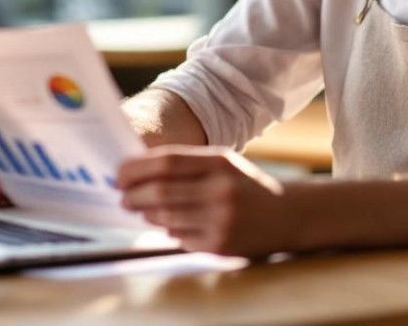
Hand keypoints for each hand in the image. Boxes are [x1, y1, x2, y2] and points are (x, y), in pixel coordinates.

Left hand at [116, 145, 297, 256]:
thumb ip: (186, 164)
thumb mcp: (223, 163)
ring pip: (165, 218)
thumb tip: (138, 172)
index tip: (119, 174)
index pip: (168, 162)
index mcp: (220, 163)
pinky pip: (179, 238)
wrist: (288, 214)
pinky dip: (168, 230)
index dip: (137, 168)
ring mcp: (221, 220)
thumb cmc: (245, 185)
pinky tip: (168, 224)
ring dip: (146, 214)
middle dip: (133, 195)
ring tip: (141, 209)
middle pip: (161, 192)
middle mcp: (220, 190)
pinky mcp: (220, 246)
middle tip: (122, 196)